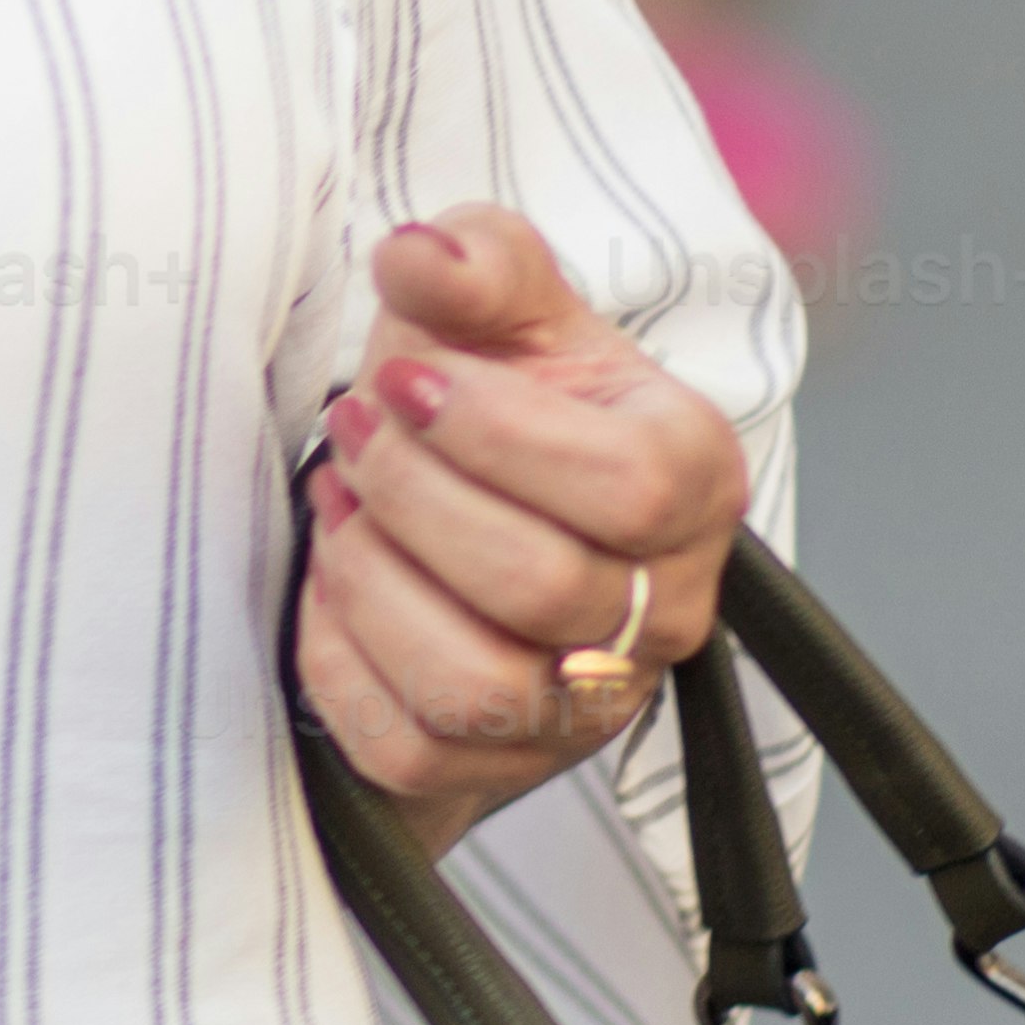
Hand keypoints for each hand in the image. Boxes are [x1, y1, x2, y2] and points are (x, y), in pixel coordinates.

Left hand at [303, 206, 753, 851]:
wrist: (460, 499)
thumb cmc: (491, 392)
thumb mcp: (495, 305)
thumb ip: (473, 260)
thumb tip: (420, 257)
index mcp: (693, 476)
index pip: (626, 486)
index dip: (490, 433)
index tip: (399, 379)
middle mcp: (664, 606)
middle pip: (540, 586)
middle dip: (412, 498)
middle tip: (350, 431)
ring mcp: (589, 703)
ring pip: (475, 685)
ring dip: (371, 583)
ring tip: (336, 505)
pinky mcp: (503, 767)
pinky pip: (407, 745)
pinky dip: (340, 659)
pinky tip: (332, 582)